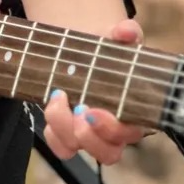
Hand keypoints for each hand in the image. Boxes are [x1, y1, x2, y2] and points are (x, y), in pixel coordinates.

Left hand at [42, 18, 148, 164]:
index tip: (94, 110)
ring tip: (57, 97)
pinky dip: (52, 133)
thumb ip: (127, 33)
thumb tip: (126, 30)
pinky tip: (49, 106)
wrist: (85, 50)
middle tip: (78, 109)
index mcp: (133, 113)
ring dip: (64, 129)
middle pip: (107, 153)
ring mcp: (89, 134)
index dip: (111, 129)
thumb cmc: (109, 48)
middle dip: (88, 136)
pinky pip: (60, 147)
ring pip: (78, 149)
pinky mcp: (68, 133)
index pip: (129, 134)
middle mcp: (113, 131)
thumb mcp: (119, 37)